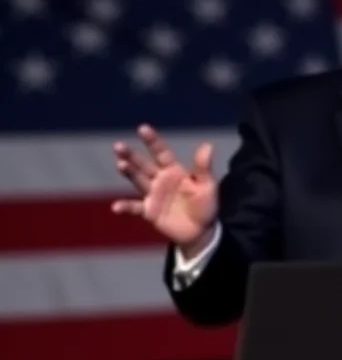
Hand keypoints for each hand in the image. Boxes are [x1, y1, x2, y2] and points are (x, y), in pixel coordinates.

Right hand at [110, 124, 217, 247]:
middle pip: (143, 164)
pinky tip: (116, 207)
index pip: (161, 152)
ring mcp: (153, 195)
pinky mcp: (149, 212)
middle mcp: (160, 180)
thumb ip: (203, 168)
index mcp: (173, 170)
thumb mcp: (208, 185)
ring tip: (120, 164)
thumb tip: (207, 145)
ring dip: (129, 172)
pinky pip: (135, 208)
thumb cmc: (205, 205)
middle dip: (131, 155)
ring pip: (137, 180)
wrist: (201, 231)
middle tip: (118, 146)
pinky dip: (125, 207)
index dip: (152, 141)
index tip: (142, 128)